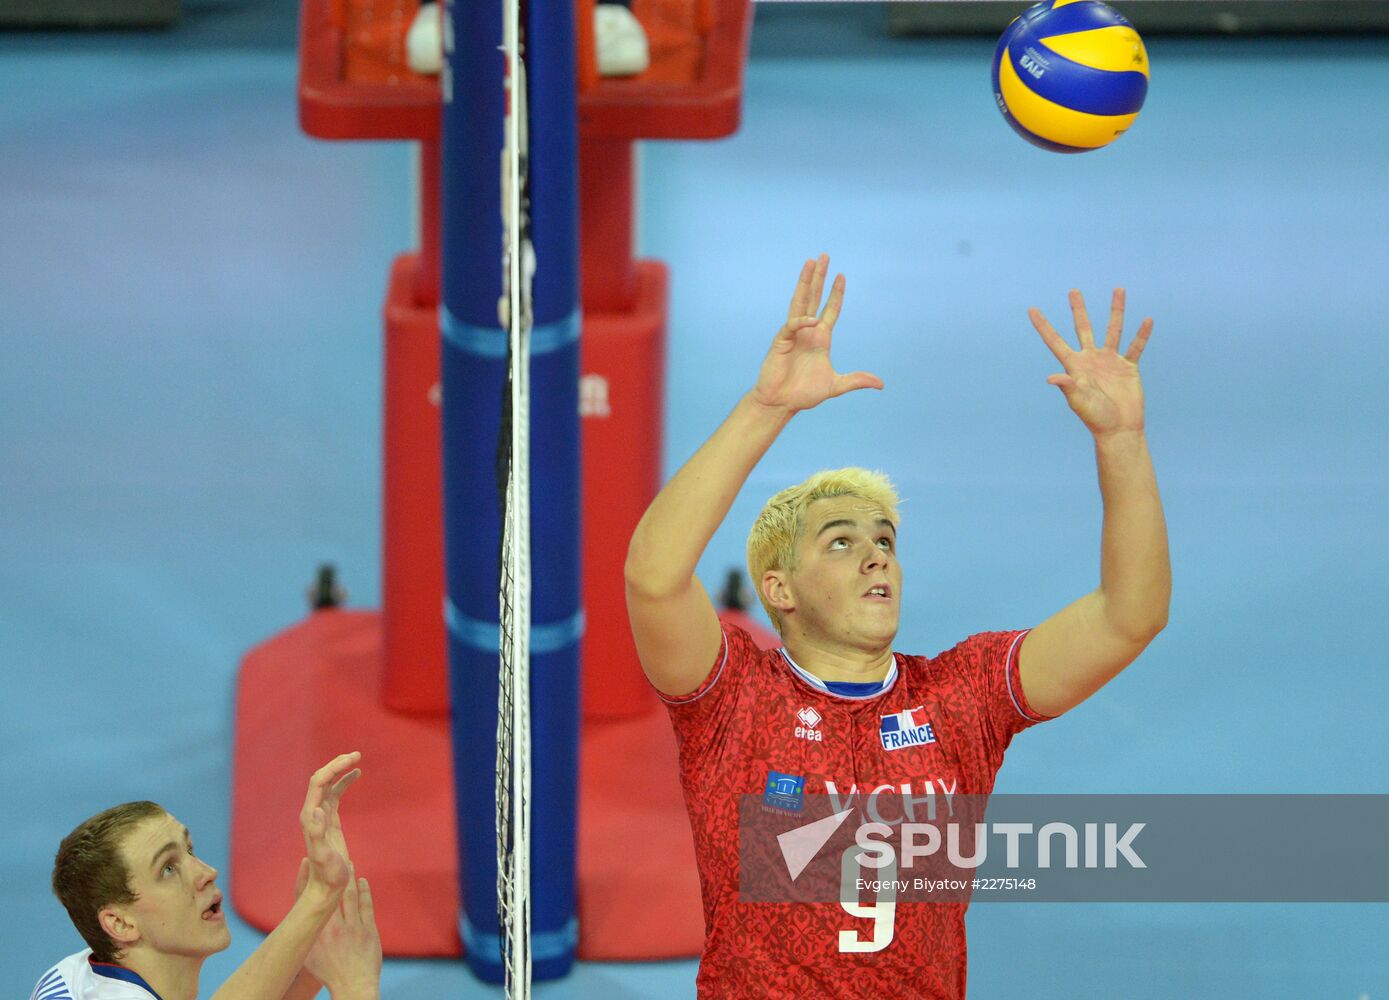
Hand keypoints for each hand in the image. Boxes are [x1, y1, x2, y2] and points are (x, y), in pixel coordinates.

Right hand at [296, 860, 381, 999]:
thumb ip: (306, 934)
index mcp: (316, 934)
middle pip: (330, 893)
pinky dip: (364, 891)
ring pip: (349, 896)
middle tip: (332, 851)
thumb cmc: (328, 972)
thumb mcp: (309, 954)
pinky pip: (366, 906)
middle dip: (330, 871)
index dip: (305, 879)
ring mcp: (352, 928)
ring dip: (348, 877)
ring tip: (347, 862)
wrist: (353, 987)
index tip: (306, 860)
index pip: (308, 902)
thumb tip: (300, 918)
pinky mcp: (368, 931)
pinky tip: (362, 880)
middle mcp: (332, 928)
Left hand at [300, 752, 361, 898]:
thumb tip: (317, 810)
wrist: (326, 887)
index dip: (334, 768)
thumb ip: (316, 833)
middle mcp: (313, 812)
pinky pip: (335, 794)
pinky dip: (344, 782)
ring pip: (328, 784)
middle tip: (356, 754)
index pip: (319, 782)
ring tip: (357, 759)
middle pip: (322, 779)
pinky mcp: (329, 820)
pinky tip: (356, 775)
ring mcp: (321, 815)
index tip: (352, 760)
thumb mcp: (322, 855)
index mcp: (310, 815)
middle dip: (337, 764)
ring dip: (340, 770)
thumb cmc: (327, 874)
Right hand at [751, 254, 882, 414]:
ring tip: (810, 262)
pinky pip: (792, 326)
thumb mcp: (835, 386)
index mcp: (820, 338)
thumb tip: (881, 384)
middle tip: (823, 256)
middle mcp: (807, 331)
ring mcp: (793, 334)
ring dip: (805, 282)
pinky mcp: (781, 341)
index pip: (830, 310)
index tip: (841, 276)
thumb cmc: (803, 393)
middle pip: (813, 297)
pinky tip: (813, 321)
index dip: (836, 294)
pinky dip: (802, 322)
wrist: (781, 403)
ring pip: (800, 301)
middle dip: (819, 277)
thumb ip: (856, 381)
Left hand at [1029, 289, 1153, 437]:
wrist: (1119, 428)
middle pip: (1084, 328)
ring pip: (1113, 329)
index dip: (1043, 326)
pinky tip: (1146, 320)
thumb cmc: (1095, 417)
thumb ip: (1068, 386)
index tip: (1031, 310)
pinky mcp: (1128, 367)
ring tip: (1118, 289)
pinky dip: (1142, 334)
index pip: (1055, 341)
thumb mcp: (1079, 401)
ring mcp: (1110, 361)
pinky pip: (1136, 346)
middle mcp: (1091, 359)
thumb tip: (1051, 378)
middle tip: (1073, 290)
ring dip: (1116, 310)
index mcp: (1074, 366)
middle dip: (1078, 309)